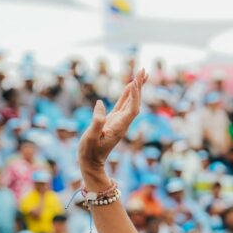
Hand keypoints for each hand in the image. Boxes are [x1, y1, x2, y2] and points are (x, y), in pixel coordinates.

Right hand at [78, 70, 148, 188]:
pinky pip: (123, 104)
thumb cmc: (89, 152)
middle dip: (140, 86)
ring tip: (142, 74)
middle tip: (143, 70)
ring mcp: (119, 121)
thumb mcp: (90, 138)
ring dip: (136, 88)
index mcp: (119, 127)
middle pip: (135, 102)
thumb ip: (96, 122)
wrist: (90, 162)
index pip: (132, 109)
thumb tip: (100, 104)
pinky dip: (127, 94)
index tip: (135, 81)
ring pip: (130, 102)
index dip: (135, 95)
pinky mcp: (113, 120)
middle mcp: (122, 123)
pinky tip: (130, 85)